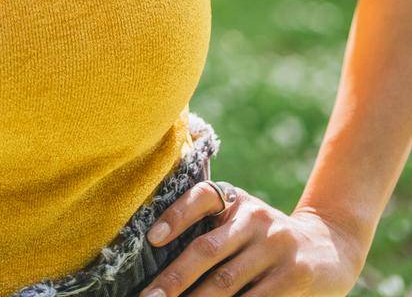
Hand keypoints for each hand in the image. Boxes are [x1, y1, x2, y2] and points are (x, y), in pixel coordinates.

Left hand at [140, 180, 366, 296]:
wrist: (328, 248)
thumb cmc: (265, 240)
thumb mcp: (243, 222)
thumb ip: (212, 233)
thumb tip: (164, 269)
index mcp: (236, 200)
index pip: (201, 197)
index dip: (175, 216)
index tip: (152, 239)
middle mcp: (255, 218)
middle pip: (207, 250)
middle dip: (174, 279)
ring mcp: (275, 246)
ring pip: (227, 283)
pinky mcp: (293, 276)